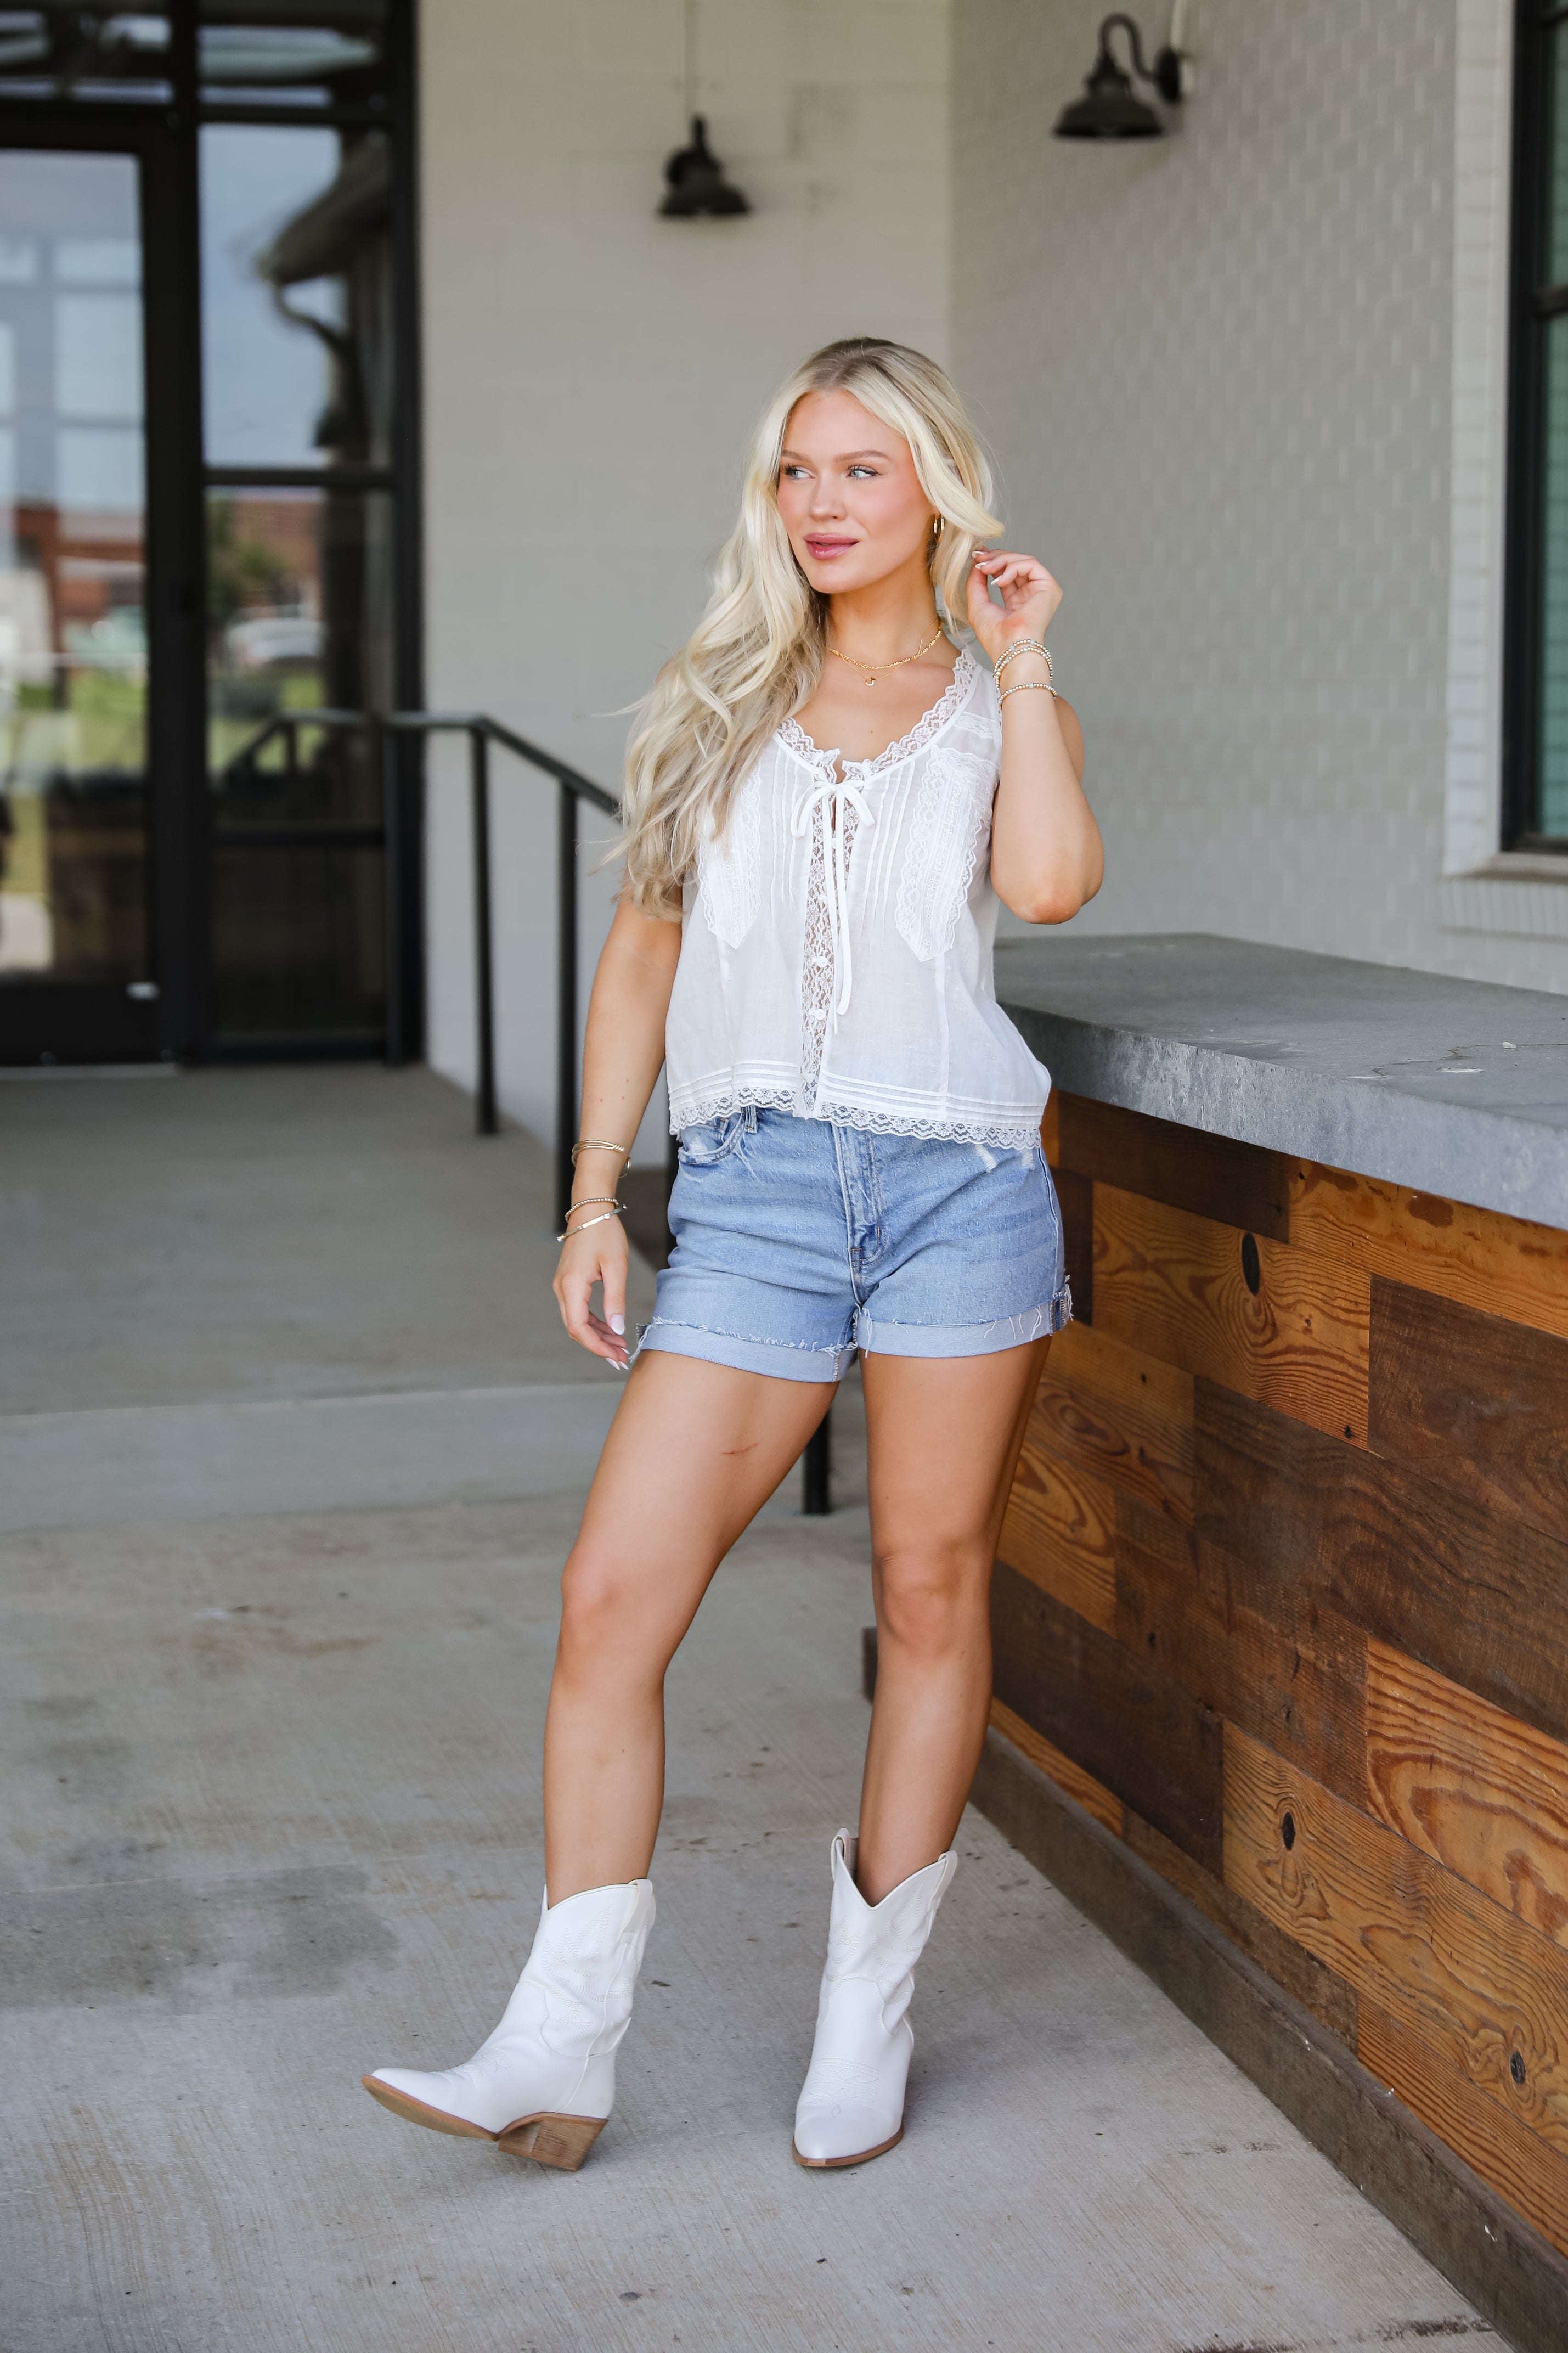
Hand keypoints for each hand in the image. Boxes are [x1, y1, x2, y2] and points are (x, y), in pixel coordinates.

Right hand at [553, 1215, 630, 1369]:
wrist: (591, 1211)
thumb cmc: (604, 1233)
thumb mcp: (616, 1267)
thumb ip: (615, 1300)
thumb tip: (617, 1330)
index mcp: (571, 1286)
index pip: (578, 1328)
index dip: (596, 1347)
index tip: (616, 1357)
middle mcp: (561, 1289)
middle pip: (575, 1329)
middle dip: (598, 1346)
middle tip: (621, 1358)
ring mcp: (563, 1287)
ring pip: (576, 1322)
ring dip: (597, 1336)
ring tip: (619, 1346)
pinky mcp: (569, 1284)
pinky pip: (578, 1311)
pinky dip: (594, 1323)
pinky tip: (610, 1329)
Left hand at [966, 548, 1062, 667]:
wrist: (1009, 648)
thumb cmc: (995, 636)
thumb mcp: (977, 603)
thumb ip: (976, 581)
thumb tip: (977, 561)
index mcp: (1017, 601)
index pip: (1007, 572)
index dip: (993, 560)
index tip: (976, 556)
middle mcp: (1031, 594)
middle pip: (1015, 563)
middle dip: (995, 557)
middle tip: (979, 559)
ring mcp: (1042, 591)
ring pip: (1023, 560)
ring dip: (1001, 561)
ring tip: (986, 569)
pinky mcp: (1049, 587)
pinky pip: (1031, 564)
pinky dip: (1012, 567)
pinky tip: (1000, 580)